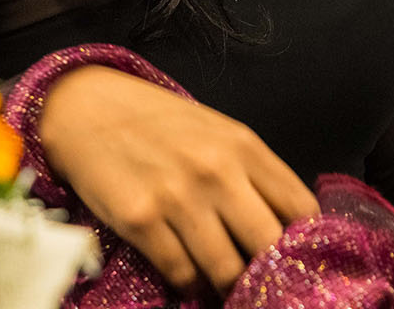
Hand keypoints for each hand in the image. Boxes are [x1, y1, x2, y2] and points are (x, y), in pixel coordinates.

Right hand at [38, 65, 319, 295]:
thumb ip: (253, 174)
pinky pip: (182, 274)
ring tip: (221, 281)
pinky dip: (189, 283)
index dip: (305, 244)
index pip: (301, 210)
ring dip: (227, 285)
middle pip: (269, 247)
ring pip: (226, 271)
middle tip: (261, 282)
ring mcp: (178, 198)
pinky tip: (188, 274)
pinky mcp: (140, 221)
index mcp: (244, 146)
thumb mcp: (218, 133)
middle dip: (269, 273)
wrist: (88, 107)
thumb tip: (288, 229)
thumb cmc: (159, 123)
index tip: (297, 259)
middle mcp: (216, 172)